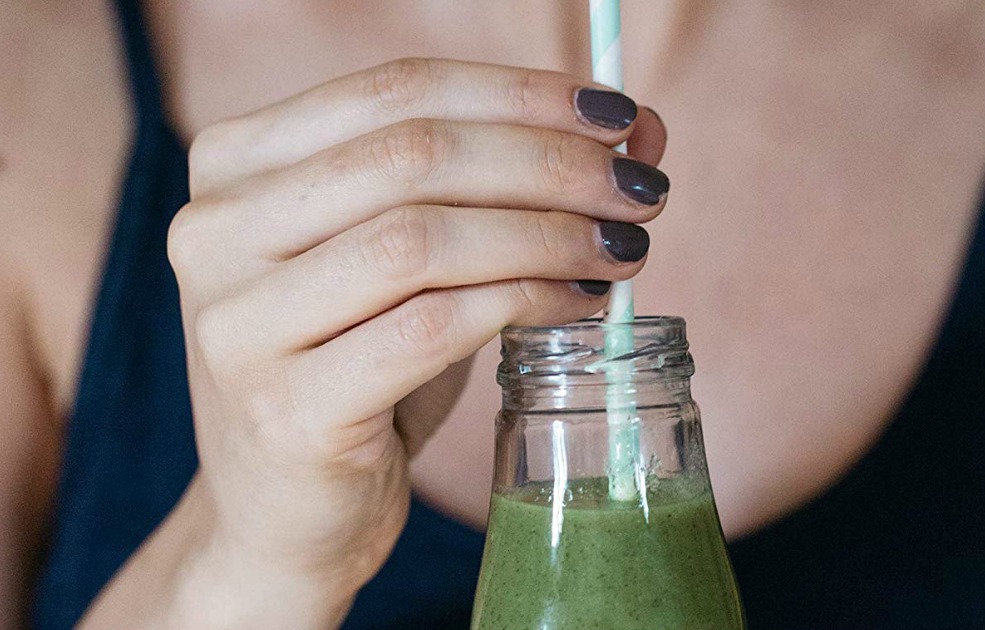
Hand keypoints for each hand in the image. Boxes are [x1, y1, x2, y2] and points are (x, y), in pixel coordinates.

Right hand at [107, 58, 665, 626]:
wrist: (286, 515)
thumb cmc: (359, 369)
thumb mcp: (423, 260)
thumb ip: (507, 183)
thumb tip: (639, 127)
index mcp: (233, 163)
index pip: (395, 88)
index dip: (521, 93)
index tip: (618, 114)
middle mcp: (213, 230)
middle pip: (414, 155)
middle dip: (550, 163)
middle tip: (640, 189)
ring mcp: (238, 323)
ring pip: (422, 238)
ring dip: (547, 234)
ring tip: (622, 249)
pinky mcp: (285, 409)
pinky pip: (430, 328)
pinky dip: (521, 303)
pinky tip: (576, 305)